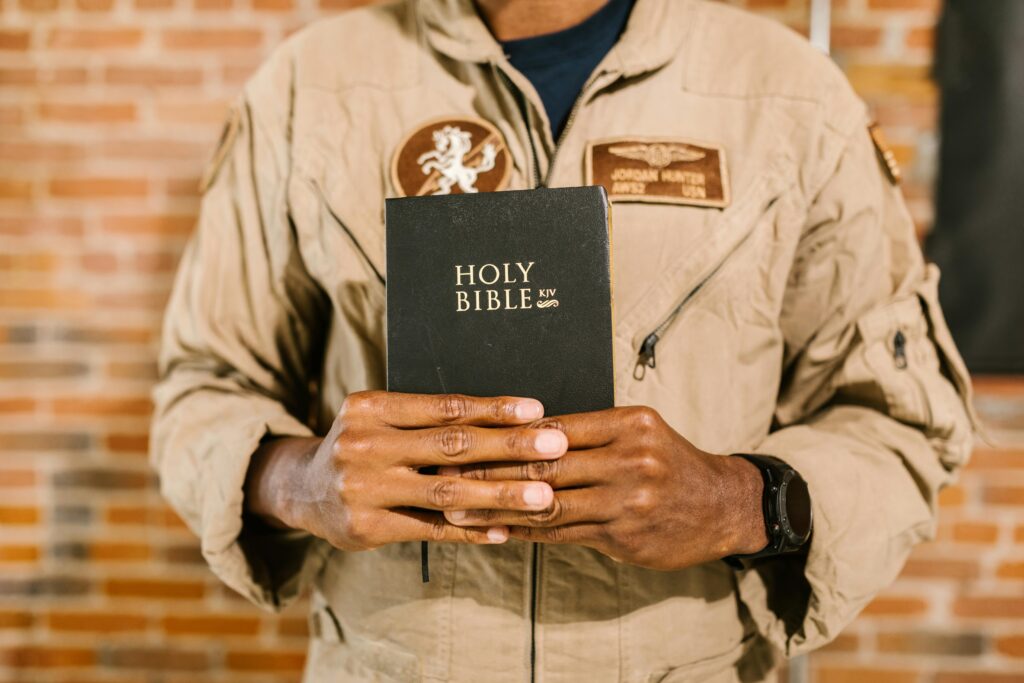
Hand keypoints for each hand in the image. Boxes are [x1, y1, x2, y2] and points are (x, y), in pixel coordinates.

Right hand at [243, 391, 567, 550]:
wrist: (302, 487)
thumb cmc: (363, 444)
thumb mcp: (382, 418)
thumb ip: (428, 419)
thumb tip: (505, 419)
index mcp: (371, 408)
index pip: (443, 407)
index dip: (493, 409)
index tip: (537, 410)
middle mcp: (364, 445)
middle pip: (451, 446)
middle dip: (510, 446)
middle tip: (557, 446)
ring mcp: (363, 489)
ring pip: (446, 493)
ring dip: (501, 494)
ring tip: (544, 496)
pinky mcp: (366, 527)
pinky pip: (430, 530)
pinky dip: (470, 530)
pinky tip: (505, 530)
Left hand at [440, 406, 767, 570]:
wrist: (723, 506)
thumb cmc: (670, 463)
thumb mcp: (639, 432)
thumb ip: (587, 433)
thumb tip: (521, 432)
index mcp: (629, 424)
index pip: (553, 428)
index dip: (505, 434)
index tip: (464, 436)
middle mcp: (629, 460)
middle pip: (545, 465)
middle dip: (488, 470)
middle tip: (443, 473)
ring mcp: (628, 502)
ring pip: (548, 503)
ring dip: (496, 507)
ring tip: (455, 508)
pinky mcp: (624, 536)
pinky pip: (563, 534)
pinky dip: (526, 531)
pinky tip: (496, 530)